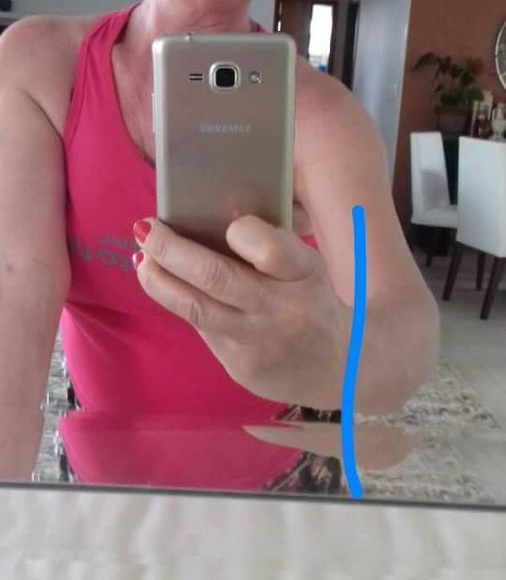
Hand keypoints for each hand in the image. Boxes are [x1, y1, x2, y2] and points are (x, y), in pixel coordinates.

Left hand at [133, 215, 350, 407]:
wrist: (343, 368)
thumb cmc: (315, 299)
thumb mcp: (309, 265)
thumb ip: (271, 242)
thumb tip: (215, 212)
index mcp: (305, 274)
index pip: (269, 249)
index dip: (242, 231)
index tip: (225, 223)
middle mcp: (282, 310)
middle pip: (215, 277)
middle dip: (171, 249)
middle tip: (146, 229)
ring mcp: (258, 343)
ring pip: (196, 309)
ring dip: (158, 280)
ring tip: (143, 259)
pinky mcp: (240, 368)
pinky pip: (202, 329)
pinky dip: (178, 303)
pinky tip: (164, 285)